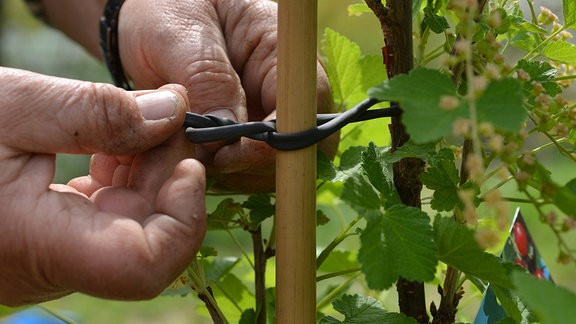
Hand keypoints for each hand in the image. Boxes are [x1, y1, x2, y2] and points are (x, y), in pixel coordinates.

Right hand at [0, 68, 205, 305]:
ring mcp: (58, 253)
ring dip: (149, 171)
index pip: (146, 267)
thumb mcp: (9, 108)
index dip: (184, 218)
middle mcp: (54, 264)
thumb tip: (175, 112)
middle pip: (153, 237)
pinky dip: (123, 175)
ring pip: (136, 224)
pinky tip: (111, 142)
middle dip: (170, 175)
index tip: (187, 161)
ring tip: (134, 122)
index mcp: (39, 246)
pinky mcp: (55, 235)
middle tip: (167, 119)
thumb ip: (98, 112)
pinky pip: (111, 214)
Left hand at [118, 0, 337, 191]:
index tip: (230, 153)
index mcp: (280, 49)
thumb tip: (225, 135)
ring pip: (275, 165)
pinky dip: (225, 173)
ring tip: (193, 160)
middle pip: (299, 146)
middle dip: (257, 166)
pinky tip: (194, 162)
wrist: (147, 18)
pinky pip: (249, 166)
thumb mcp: (179, 32)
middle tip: (208, 164)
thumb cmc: (165, 9)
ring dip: (239, 174)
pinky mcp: (245, 130)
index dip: (279, 142)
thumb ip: (205, 78)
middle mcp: (281, 85)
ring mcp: (265, 110)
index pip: (306, 107)